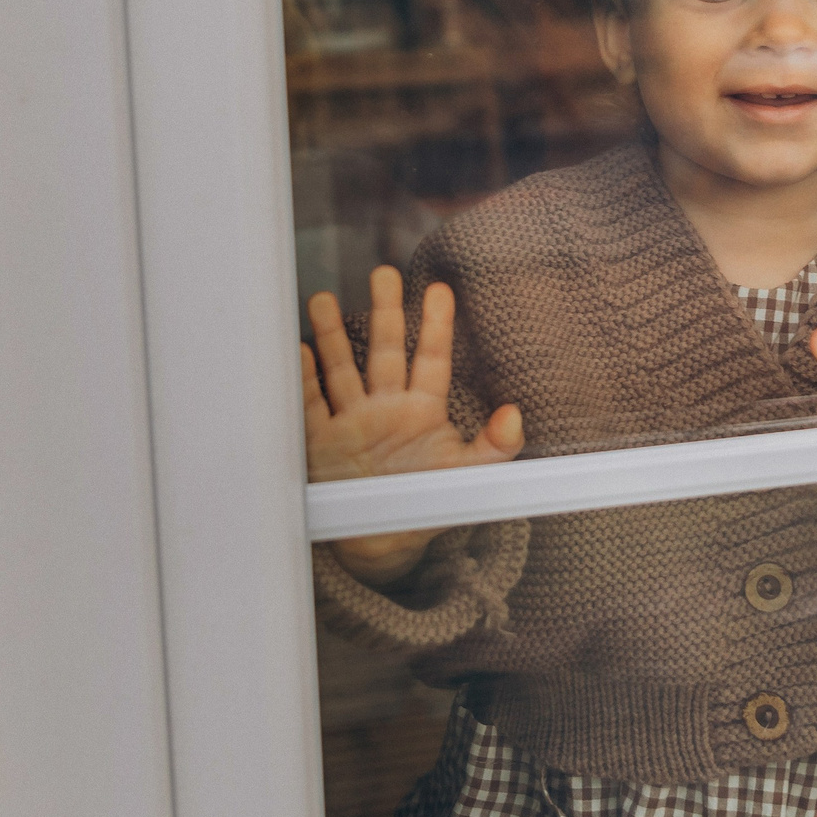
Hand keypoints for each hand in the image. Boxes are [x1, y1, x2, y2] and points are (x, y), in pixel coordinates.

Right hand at [304, 265, 523, 584]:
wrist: (384, 543)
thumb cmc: (426, 502)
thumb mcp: (467, 476)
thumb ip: (495, 446)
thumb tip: (517, 415)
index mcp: (422, 410)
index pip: (431, 359)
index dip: (435, 326)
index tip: (440, 290)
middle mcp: (385, 408)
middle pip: (384, 351)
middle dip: (384, 313)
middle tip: (383, 273)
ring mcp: (351, 422)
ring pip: (341, 369)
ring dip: (331, 337)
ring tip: (321, 298)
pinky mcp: (321, 443)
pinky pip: (310, 406)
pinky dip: (305, 381)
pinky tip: (299, 352)